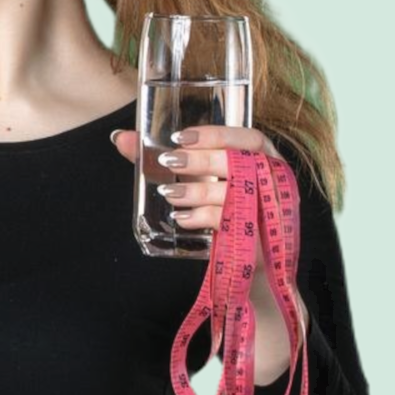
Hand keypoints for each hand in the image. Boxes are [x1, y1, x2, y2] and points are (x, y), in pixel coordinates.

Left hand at [109, 122, 305, 327]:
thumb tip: (121, 138)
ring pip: (232, 193)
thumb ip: (166, 158)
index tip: (181, 137)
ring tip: (169, 193)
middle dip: (201, 160)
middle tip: (169, 161)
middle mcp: (273, 181)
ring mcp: (269, 209)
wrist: (249, 259)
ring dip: (196, 191)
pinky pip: (228, 222)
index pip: (250, 138)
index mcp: (265, 160)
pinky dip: (201, 218)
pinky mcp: (258, 235)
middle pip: (240, 163)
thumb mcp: (202, 179)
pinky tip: (181, 218)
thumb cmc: (225, 208)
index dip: (216, 135)